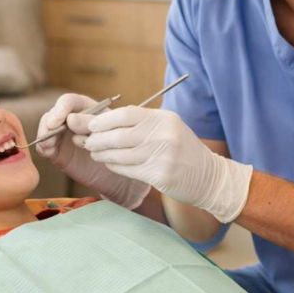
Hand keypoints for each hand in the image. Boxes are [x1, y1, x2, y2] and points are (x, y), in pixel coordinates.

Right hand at [35, 94, 149, 208]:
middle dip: (49, 123)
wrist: (116, 172)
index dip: (60, 109)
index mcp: (85, 108)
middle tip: (49, 134)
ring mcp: (62, 134)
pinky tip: (48, 151)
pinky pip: (44, 146)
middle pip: (53, 113)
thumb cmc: (116, 146)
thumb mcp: (108, 131)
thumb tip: (69, 119)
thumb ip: (90, 123)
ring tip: (49, 144)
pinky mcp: (57, 150)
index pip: (68, 101)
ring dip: (44, 134)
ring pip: (46, 128)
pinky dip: (43, 147)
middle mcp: (70, 119)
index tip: (57, 121)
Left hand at [81, 107, 252, 222]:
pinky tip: (108, 162)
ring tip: (93, 152)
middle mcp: (164, 135)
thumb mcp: (168, 128)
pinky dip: (113, 165)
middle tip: (85, 140)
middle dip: (97, 138)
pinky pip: (127, 169)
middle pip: (119, 136)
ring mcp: (162, 156)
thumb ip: (142, 123)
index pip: (126, 115)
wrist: (209, 177)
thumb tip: (104, 120)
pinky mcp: (160, 176)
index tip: (90, 125)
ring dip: (102, 153)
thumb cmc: (183, 150)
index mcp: (164, 119)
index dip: (104, 120)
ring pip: (120, 154)